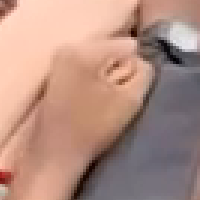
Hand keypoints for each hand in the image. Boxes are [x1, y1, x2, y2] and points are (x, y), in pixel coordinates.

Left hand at [30, 38, 153, 176]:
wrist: (56, 153)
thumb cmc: (93, 127)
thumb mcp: (130, 100)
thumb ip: (144, 73)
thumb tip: (142, 62)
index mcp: (86, 49)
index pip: (130, 45)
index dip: (135, 68)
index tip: (128, 90)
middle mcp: (70, 46)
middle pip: (113, 50)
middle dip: (120, 70)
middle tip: (114, 98)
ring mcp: (59, 60)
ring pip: (101, 60)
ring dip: (108, 77)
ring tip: (102, 101)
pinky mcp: (56, 74)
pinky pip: (88, 68)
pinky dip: (94, 81)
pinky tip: (90, 101)